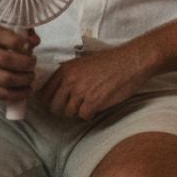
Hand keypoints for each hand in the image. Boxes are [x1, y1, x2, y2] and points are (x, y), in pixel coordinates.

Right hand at [0, 26, 38, 101]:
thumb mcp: (8, 32)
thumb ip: (25, 34)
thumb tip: (35, 42)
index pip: (8, 39)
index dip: (22, 45)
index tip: (31, 48)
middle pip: (5, 60)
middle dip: (25, 64)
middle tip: (32, 65)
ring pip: (3, 79)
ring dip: (22, 80)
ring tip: (30, 77)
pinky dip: (16, 94)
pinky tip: (25, 91)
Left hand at [39, 41, 155, 119]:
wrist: (133, 60)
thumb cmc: (111, 60)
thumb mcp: (84, 61)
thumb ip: (68, 74)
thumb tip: (53, 89)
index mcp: (65, 69)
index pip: (43, 94)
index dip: (50, 101)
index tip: (59, 102)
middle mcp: (70, 80)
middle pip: (53, 107)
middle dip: (63, 109)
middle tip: (76, 105)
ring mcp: (81, 92)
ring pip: (68, 113)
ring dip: (79, 111)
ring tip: (91, 102)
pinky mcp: (93, 102)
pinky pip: (84, 116)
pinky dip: (91, 114)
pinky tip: (98, 105)